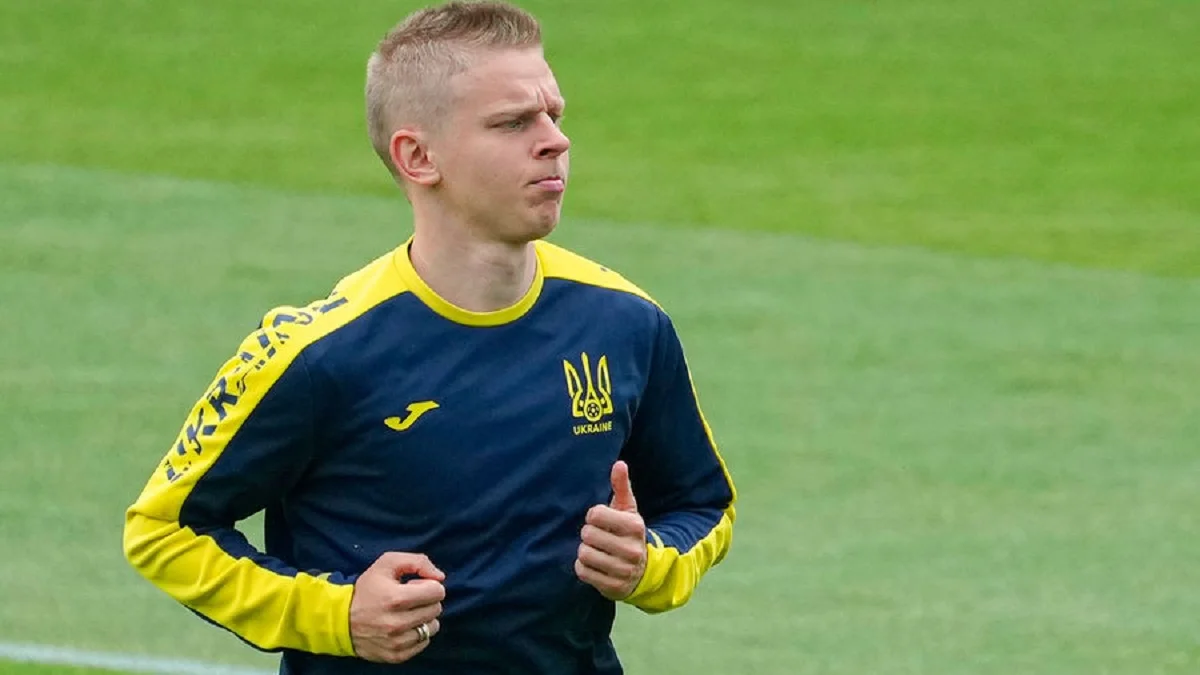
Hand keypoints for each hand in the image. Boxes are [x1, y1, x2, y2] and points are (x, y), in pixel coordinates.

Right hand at [349, 552, 445, 663]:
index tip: (414, 586)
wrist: (341, 620)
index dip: (428, 585)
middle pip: (436, 609)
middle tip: (409, 599)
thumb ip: (418, 562)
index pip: (437, 592)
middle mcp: (397, 623)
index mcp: (396, 598)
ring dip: (424, 618)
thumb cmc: (367, 589)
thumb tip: (440, 577)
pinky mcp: (396, 656)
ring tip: (407, 613)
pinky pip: (424, 643)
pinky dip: (417, 634)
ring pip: (432, 627)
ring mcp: (397, 642)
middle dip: (426, 601)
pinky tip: (404, 627)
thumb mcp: (387, 563)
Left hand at [575, 461, 647, 599]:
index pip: (595, 514)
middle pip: (588, 535)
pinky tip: (594, 564)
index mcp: (635, 526)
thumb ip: (622, 486)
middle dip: (588, 534)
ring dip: (585, 551)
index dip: (594, 516)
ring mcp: (623, 570)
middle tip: (597, 537)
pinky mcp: (612, 587)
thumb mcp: (628, 510)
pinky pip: (583, 571)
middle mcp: (632, 549)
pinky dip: (583, 567)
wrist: (642, 571)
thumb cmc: (628, 533)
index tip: (601, 520)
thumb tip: (619, 463)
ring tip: (596, 550)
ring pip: (584, 554)